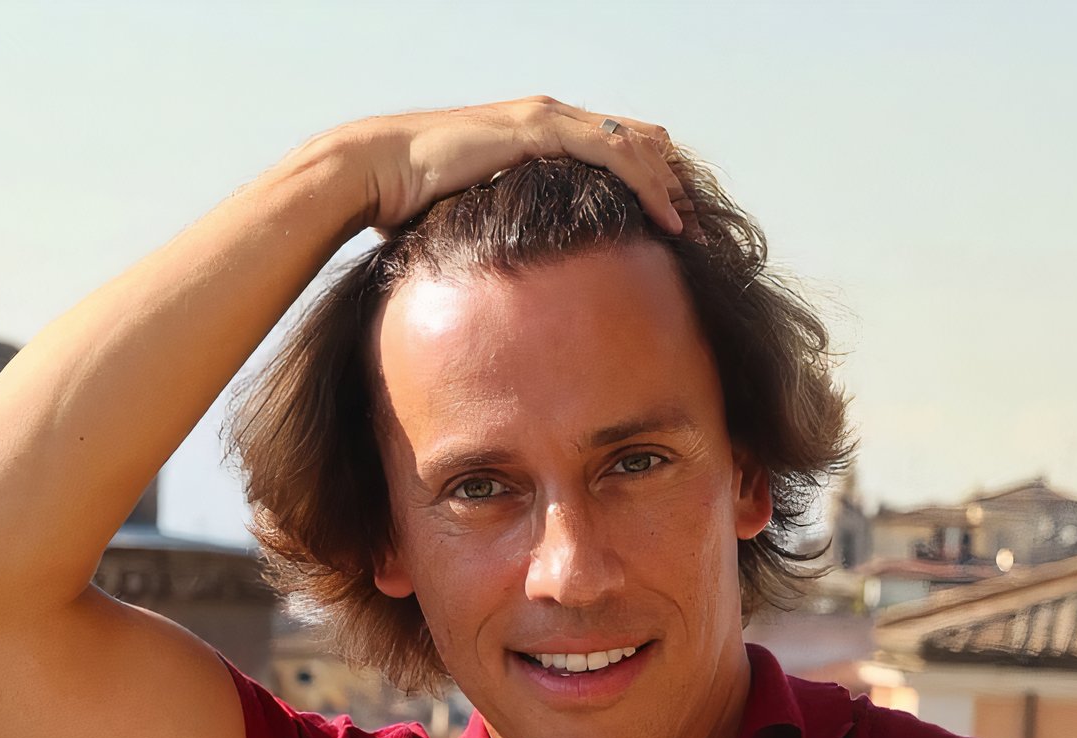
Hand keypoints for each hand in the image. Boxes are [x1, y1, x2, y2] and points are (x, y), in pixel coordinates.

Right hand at [342, 96, 689, 233]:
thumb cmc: (413, 201)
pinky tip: (667, 218)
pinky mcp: (538, 128)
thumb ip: (504, 232)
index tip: (675, 231)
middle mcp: (551, 119)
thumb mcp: (475, 217)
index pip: (617, 149)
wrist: (376, 171)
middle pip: (639, 142)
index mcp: (541, 137)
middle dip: (674, 186)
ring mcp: (546, 118)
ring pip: (635, 143)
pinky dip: (647, 184)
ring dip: (671, 189)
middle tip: (699, 234)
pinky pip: (612, 152)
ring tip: (693, 233)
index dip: (652, 185)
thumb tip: (509, 280)